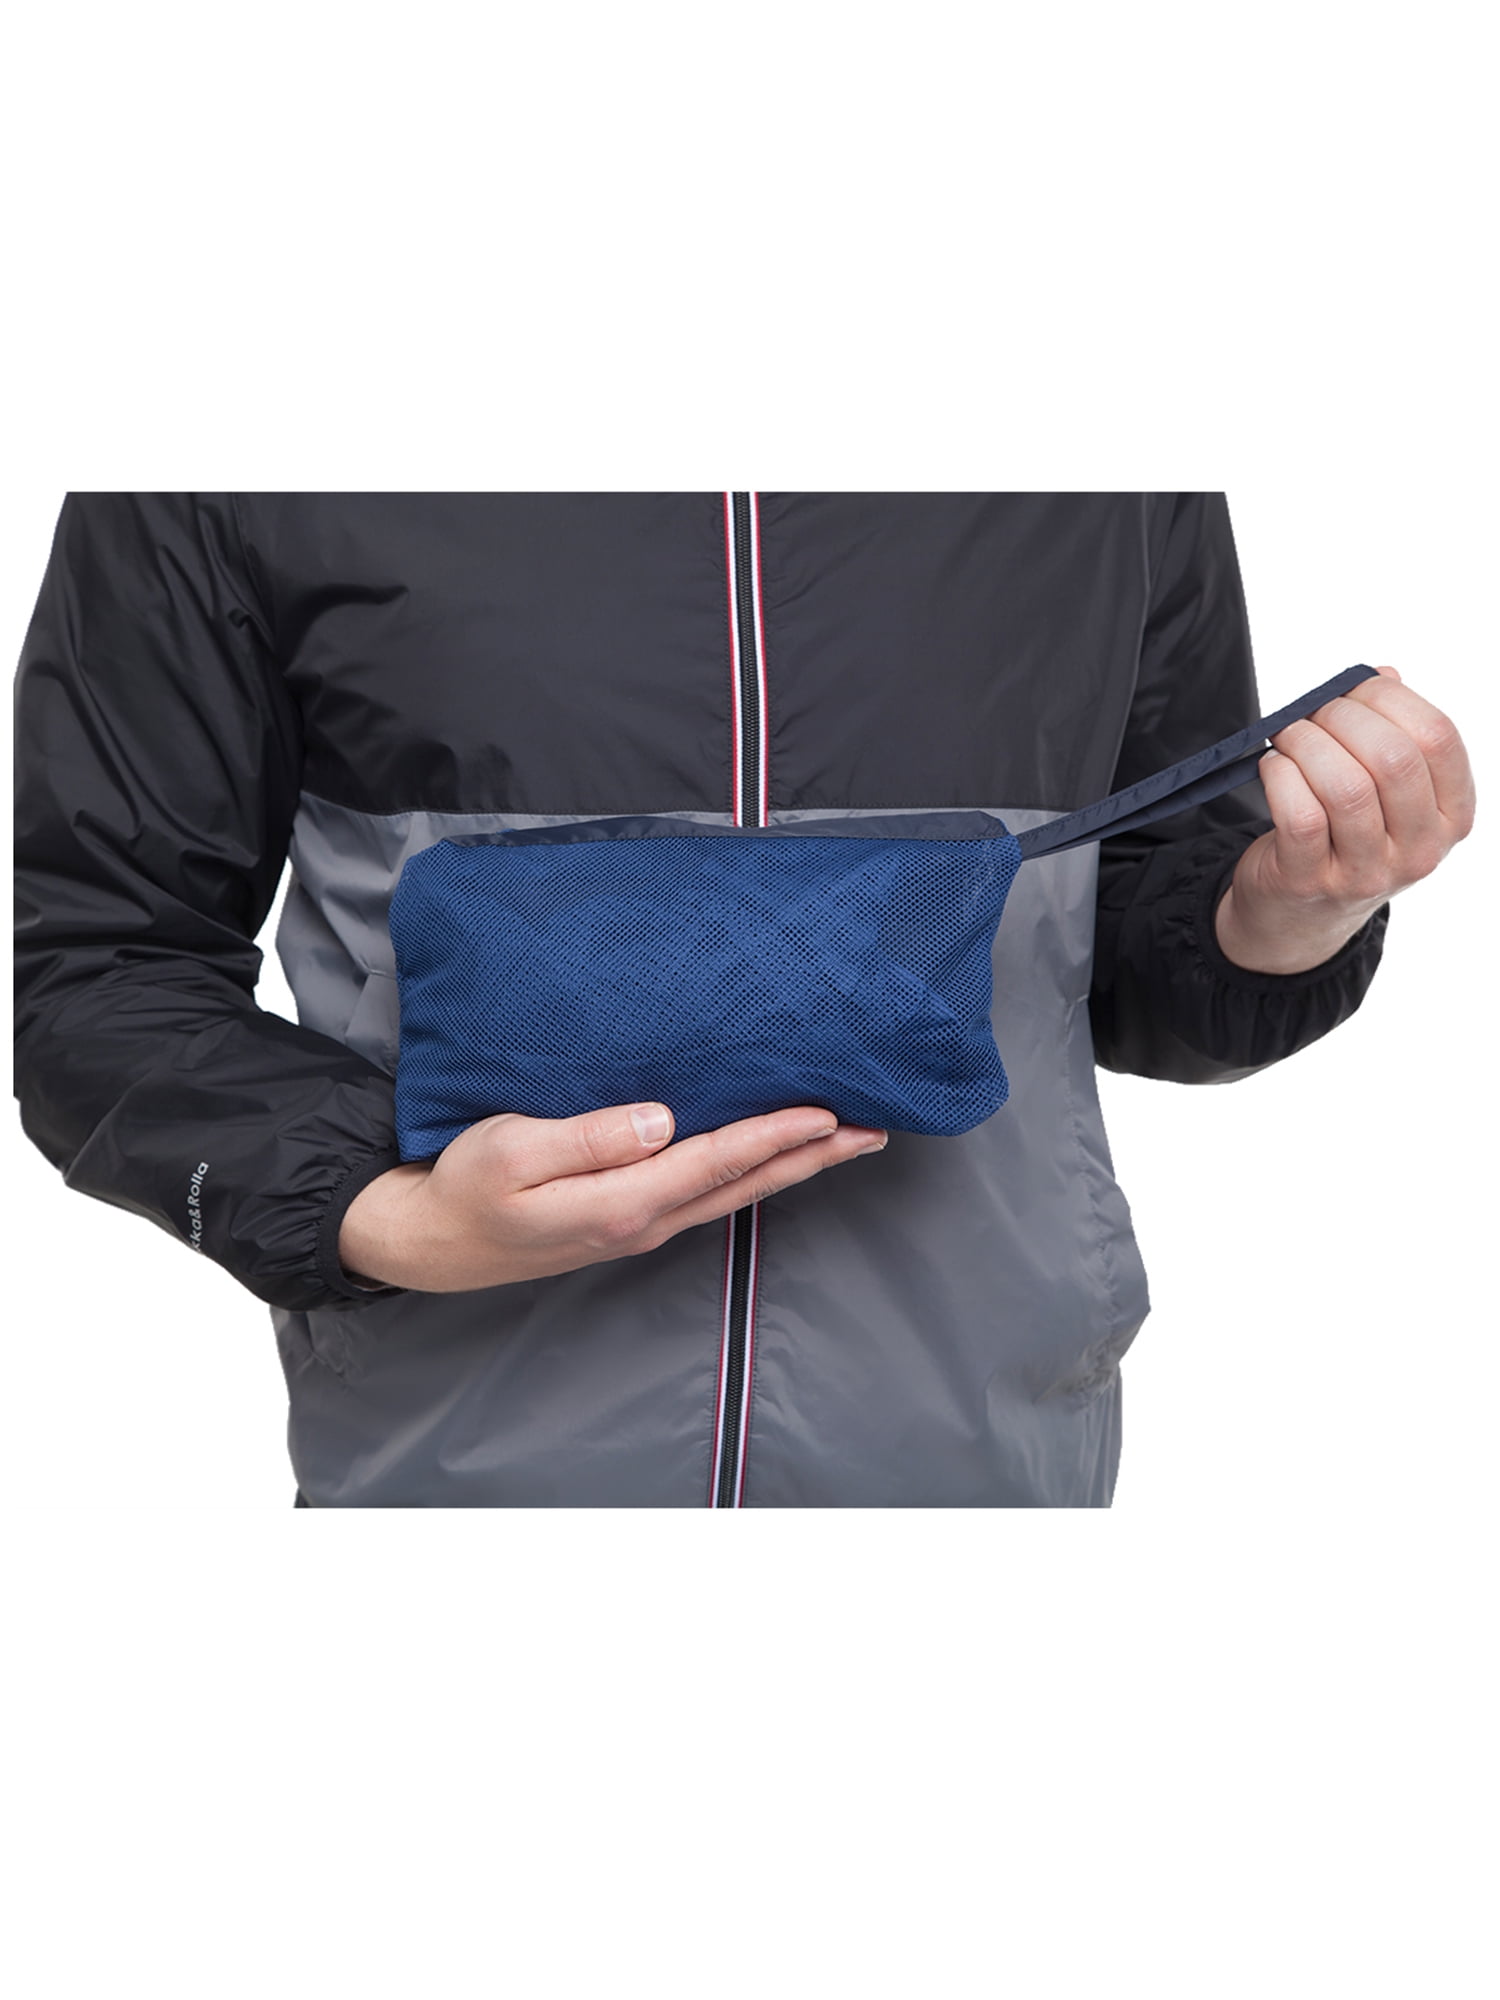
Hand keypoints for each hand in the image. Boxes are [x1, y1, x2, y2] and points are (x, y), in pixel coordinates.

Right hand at [338, 1101, 888, 1292]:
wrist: (434, 1241)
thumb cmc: (466, 1187)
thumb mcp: (513, 1152)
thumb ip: (590, 1137)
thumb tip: (661, 1120)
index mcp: (620, 1203)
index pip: (716, 1161)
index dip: (775, 1134)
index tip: (827, 1110)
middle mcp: (643, 1221)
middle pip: (745, 1184)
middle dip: (812, 1156)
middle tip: (873, 1129)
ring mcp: (640, 1226)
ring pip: (734, 1193)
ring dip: (793, 1166)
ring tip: (844, 1139)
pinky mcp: (629, 1219)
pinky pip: (709, 1193)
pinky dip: (753, 1172)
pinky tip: (770, 1155)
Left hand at [1215, 665, 1475, 974]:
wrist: (1299, 914)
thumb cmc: (1344, 834)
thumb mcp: (1385, 791)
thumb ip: (1391, 730)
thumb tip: (1382, 674)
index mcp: (1451, 816)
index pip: (1437, 737)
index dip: (1390, 698)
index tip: (1354, 688)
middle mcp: (1419, 850)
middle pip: (1392, 758)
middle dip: (1343, 717)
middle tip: (1313, 712)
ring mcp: (1366, 872)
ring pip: (1344, 786)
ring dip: (1306, 743)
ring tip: (1288, 736)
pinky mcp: (1310, 881)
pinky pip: (1299, 814)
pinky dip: (1279, 776)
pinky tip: (1272, 766)